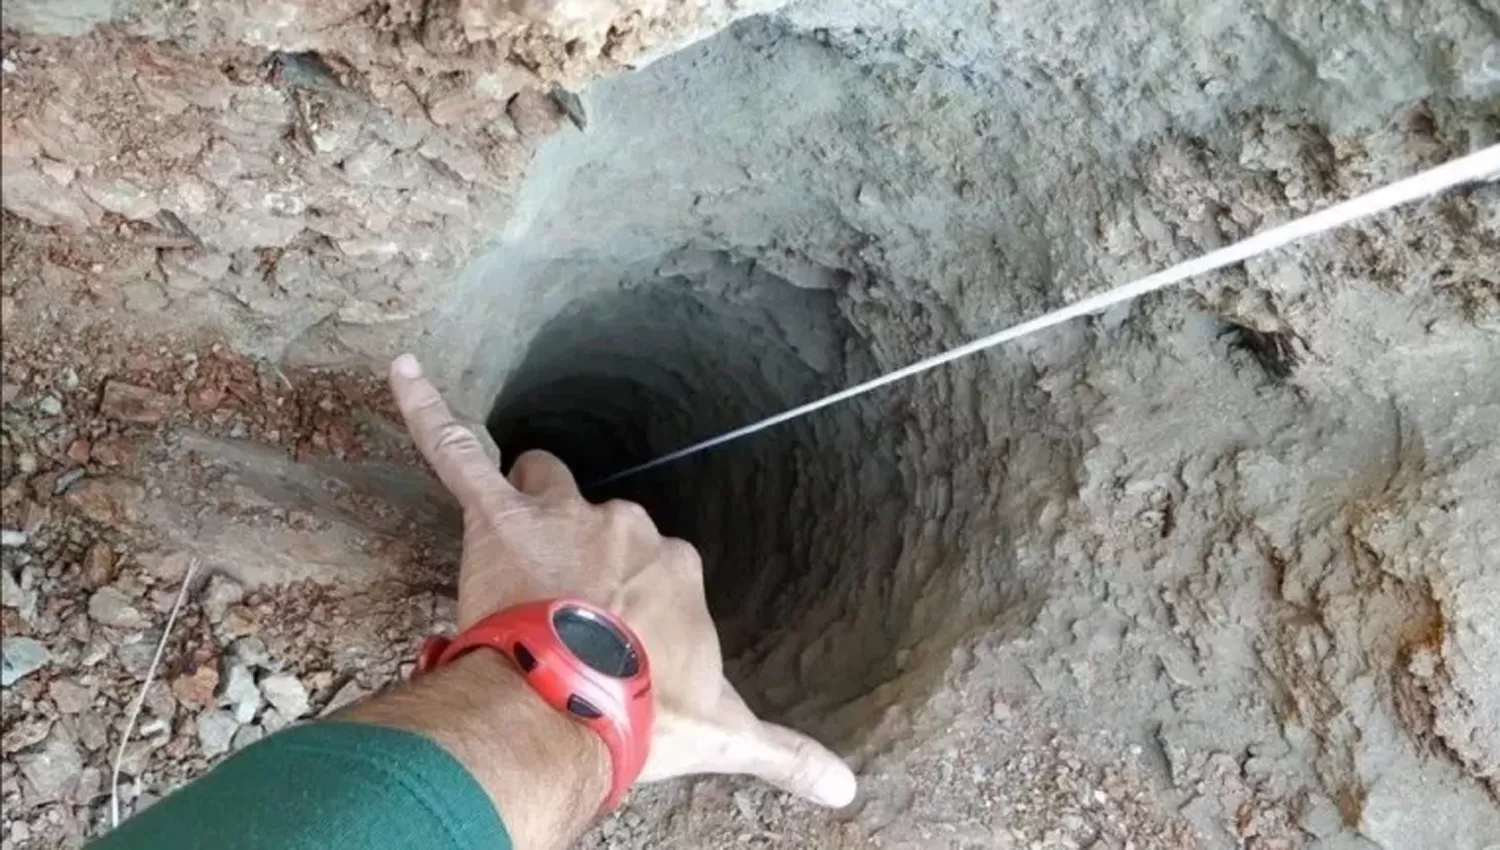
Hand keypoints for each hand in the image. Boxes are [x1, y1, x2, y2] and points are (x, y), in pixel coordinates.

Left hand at [388, 354, 856, 808]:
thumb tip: (846, 788)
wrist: (584, 708)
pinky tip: (400, 370)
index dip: (628, 596)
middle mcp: (627, 527)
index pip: (651, 562)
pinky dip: (427, 411)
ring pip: (542, 484)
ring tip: (510, 553)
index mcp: (674, 566)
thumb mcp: (728, 735)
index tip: (617, 636)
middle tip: (558, 609)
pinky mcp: (498, 516)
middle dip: (580, 551)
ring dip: (530, 506)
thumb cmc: (653, 712)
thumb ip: (786, 753)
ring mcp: (564, 518)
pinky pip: (455, 450)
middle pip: (599, 518)